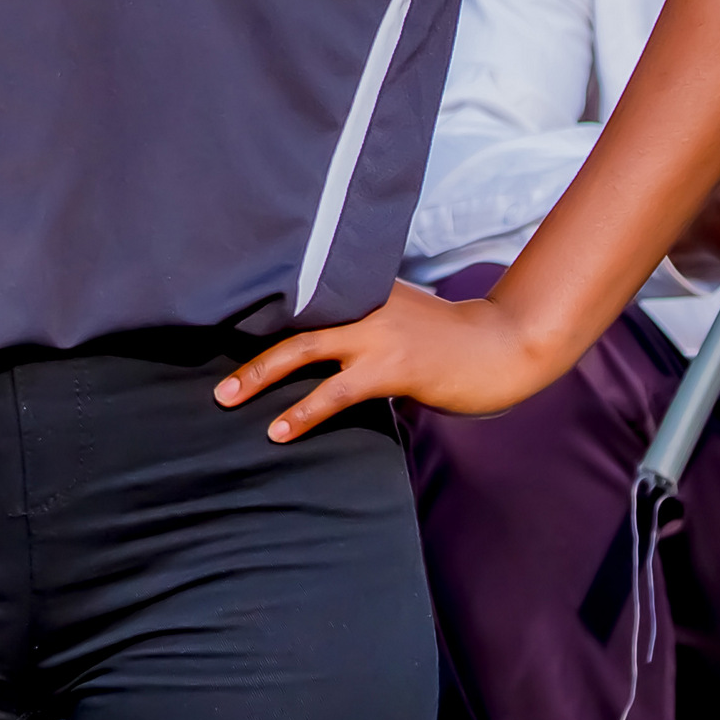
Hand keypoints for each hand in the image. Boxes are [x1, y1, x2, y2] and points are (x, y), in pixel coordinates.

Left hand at [214, 279, 564, 444]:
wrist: (503, 345)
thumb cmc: (451, 339)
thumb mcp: (402, 318)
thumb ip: (364, 324)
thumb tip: (325, 346)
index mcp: (364, 289)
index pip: (303, 296)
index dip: (261, 312)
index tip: (220, 323)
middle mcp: (364, 304)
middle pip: (292, 320)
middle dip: (249, 348)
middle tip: (216, 379)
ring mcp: (378, 333)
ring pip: (305, 350)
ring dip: (261, 376)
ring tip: (228, 399)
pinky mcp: (393, 366)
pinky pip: (336, 391)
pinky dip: (303, 410)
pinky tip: (280, 430)